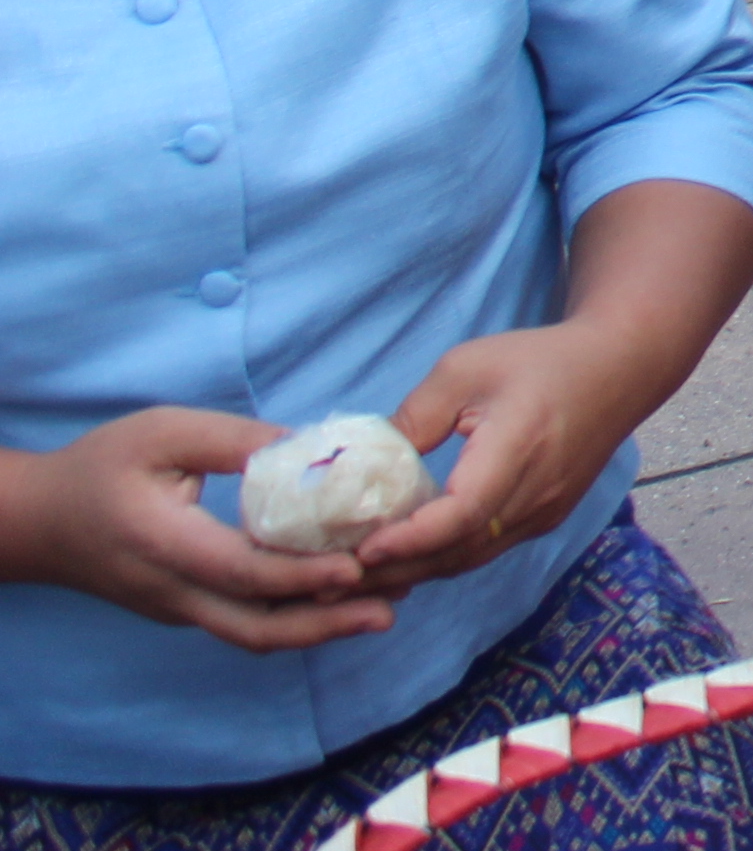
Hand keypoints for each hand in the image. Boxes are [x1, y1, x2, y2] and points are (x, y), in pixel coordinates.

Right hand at [0, 409, 383, 651]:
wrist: (41, 523)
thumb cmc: (100, 467)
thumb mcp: (161, 433)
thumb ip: (231, 441)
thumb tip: (306, 447)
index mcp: (164, 545)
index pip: (241, 572)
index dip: (301, 575)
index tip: (357, 567)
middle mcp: (173, 592)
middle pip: (256, 626)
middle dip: (329, 621)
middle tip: (396, 600)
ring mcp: (179, 609)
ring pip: (254, 634)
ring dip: (320, 627)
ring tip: (386, 607)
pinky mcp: (187, 609)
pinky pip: (246, 623)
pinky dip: (296, 617)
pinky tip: (342, 599)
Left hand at [357, 320, 671, 594]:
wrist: (620, 368)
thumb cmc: (540, 360)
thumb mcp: (466, 367)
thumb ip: (416, 415)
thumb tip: (365, 464)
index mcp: (520, 447)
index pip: (464, 512)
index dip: (411, 538)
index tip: (362, 548)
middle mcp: (537, 493)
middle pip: (459, 550)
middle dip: (395, 569)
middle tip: (331, 576)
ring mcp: (544, 513)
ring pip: (470, 559)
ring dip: (414, 571)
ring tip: (356, 576)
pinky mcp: (545, 519)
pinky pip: (484, 550)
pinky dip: (441, 560)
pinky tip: (405, 558)